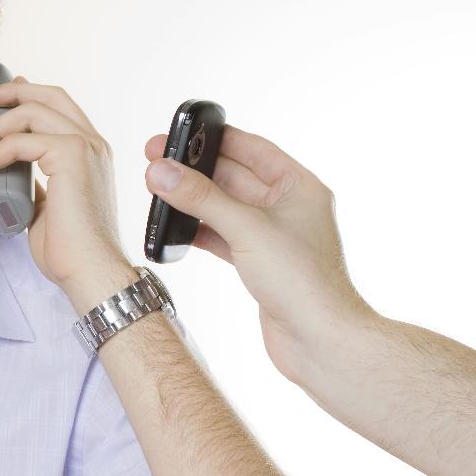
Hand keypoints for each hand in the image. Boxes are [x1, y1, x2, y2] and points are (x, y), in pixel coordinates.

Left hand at [0, 75, 127, 297]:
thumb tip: (14, 172)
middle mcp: (92, 142)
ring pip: (29, 113)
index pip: (59, 106)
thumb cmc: (69, 251)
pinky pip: (19, 142)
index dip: (26, 95)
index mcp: (90, 151)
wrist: (89, 272)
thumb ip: (36, 183)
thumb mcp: (47, 207)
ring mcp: (85, 146)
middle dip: (8, 93)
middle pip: (47, 95)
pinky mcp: (71, 156)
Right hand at [144, 124, 378, 386]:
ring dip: (193, 201)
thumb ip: (201, 198)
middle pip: (233, 178)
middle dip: (196, 171)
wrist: (319, 341)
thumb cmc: (303, 282)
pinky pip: (222, 238)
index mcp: (299, 188)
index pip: (253, 149)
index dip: (216, 139)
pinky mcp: (258, 265)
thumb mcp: (246, 229)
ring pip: (224, 209)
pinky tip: (175, 230)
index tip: (182, 133)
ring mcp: (272, 238)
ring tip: (158, 192)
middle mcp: (288, 209)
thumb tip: (162, 171)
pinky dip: (199, 232)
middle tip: (156, 162)